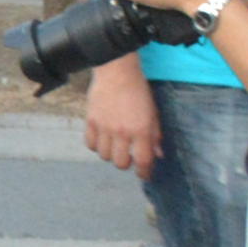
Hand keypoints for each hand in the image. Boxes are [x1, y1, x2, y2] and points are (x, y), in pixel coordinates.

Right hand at [82, 59, 163, 176]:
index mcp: (140, 130)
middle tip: (129, 156)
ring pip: (104, 155)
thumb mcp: (153, 113)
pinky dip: (96, 146)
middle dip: (126, 163)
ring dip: (111, 154)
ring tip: (115, 146)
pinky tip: (102, 140)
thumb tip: (157, 155)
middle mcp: (121, 132)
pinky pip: (90, 144)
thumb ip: (155, 135)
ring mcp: (104, 127)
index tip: (144, 174)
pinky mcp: (90, 121)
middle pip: (120, 163)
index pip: (142, 161)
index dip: (144, 172)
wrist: (117, 71)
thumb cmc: (138, 91)